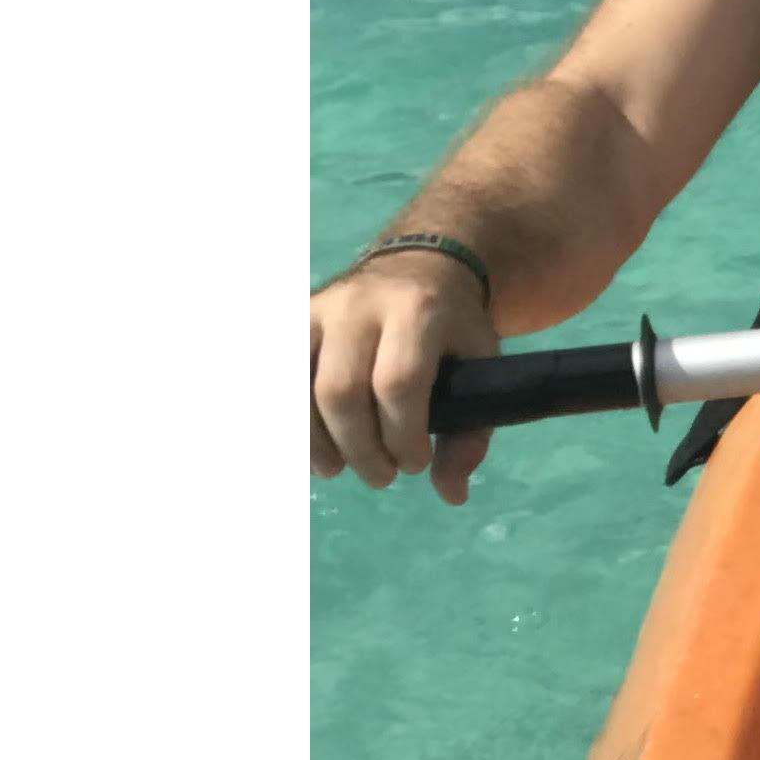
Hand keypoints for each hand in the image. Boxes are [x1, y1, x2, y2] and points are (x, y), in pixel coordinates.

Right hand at [311, 251, 497, 504]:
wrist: (418, 265)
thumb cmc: (453, 327)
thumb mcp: (480, 366)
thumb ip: (471, 431)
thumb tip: (452, 494)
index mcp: (418, 311)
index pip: (399, 382)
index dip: (402, 434)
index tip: (415, 463)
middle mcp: (360, 305)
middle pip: (341, 390)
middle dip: (359, 447)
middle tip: (381, 475)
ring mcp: (319, 310)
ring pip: (298, 387)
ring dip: (316, 442)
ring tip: (339, 467)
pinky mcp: (294, 320)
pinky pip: (279, 378)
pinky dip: (290, 421)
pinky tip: (310, 448)